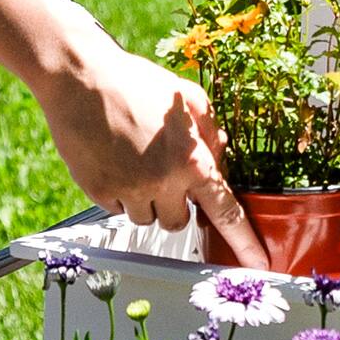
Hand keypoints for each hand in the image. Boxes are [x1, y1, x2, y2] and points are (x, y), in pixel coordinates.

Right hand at [37, 41, 266, 264]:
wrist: (80, 77)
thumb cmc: (135, 82)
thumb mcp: (190, 100)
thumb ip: (212, 135)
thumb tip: (220, 164)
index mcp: (190, 159)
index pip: (226, 212)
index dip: (245, 241)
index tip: (258, 262)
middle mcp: (161, 181)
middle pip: (180, 222)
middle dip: (177, 204)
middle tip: (164, 172)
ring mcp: (127, 189)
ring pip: (147, 220)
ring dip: (147, 201)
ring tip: (135, 161)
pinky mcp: (97, 191)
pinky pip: (117, 210)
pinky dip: (120, 194)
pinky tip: (115, 161)